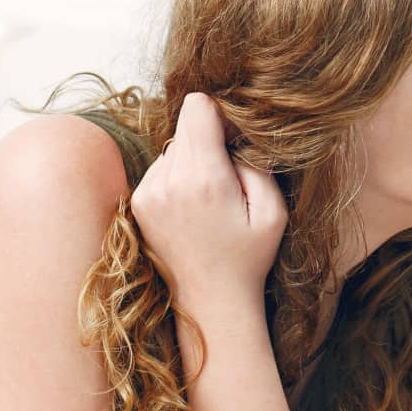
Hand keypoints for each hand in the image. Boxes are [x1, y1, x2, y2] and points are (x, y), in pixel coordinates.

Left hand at [129, 92, 286, 305]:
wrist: (211, 303)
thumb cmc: (249, 258)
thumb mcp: (273, 211)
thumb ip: (255, 162)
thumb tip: (235, 133)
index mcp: (204, 178)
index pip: (197, 107)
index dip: (222, 116)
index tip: (234, 141)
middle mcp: (168, 181)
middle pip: (186, 126)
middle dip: (209, 141)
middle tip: (228, 177)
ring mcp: (148, 193)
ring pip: (172, 147)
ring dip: (192, 161)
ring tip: (210, 199)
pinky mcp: (139, 203)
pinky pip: (160, 168)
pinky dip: (177, 178)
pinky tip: (192, 209)